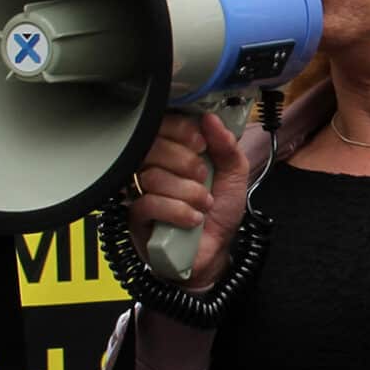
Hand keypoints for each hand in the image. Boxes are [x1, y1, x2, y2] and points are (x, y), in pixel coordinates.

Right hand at [124, 110, 248, 289]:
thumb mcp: (233, 174)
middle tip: (205, 178)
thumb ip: (226, 146)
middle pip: (152, 147)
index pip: (161, 125)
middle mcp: (152, 167)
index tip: (201, 144)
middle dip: (186, 163)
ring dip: (187, 192)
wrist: (214, 251)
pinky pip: (149, 204)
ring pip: (152, 177)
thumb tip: (211, 118)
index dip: (180, 130)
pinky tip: (193, 220)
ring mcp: (140, 191)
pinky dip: (177, 211)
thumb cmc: (219, 211)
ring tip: (204, 205)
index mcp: (173, 151)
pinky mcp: (136, 217)